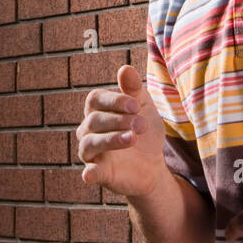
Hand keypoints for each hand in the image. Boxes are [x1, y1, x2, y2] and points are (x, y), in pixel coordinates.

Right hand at [75, 63, 166, 200]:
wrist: (153, 163)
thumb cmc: (143, 130)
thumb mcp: (142, 107)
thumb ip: (133, 89)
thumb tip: (125, 68)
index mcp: (97, 110)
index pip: (95, 99)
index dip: (114, 100)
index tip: (135, 105)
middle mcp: (88, 130)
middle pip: (94, 120)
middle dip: (119, 120)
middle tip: (141, 125)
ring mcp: (91, 153)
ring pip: (90, 143)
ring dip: (111, 139)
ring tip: (132, 138)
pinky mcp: (98, 173)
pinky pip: (89, 172)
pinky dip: (89, 172)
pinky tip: (90, 174)